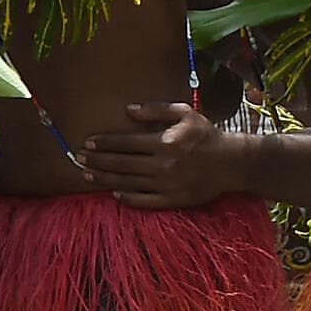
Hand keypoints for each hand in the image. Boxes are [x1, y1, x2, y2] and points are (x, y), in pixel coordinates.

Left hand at [75, 101, 237, 208]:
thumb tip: (128, 110)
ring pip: (127, 183)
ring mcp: (167, 185)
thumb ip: (155, 110)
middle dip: (97, 160)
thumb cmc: (205, 134)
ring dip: (104, 179)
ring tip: (87, 174)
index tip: (88, 142)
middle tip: (78, 158)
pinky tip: (114, 193)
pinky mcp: (173, 200)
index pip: (125, 142)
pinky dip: (127, 198)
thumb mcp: (184, 113)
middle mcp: (163, 164)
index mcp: (164, 142)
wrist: (231, 163)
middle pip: (121, 163)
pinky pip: (144, 201)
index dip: (104, 142)